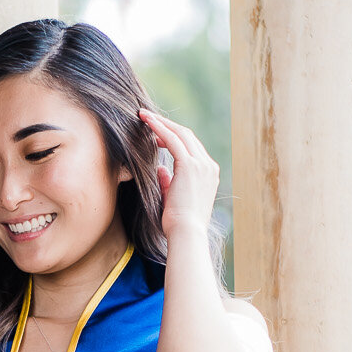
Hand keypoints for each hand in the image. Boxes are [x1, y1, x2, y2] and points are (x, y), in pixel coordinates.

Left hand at [140, 105, 219, 241]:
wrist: (186, 234)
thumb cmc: (178, 224)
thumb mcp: (173, 199)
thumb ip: (168, 182)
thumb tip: (161, 170)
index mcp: (208, 174)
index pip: (191, 148)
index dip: (172, 137)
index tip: (154, 135)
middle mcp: (208, 166)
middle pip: (187, 136)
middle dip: (166, 125)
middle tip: (147, 118)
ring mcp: (202, 165)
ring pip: (180, 133)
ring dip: (161, 123)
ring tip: (143, 116)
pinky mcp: (190, 166)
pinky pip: (172, 140)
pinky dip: (159, 128)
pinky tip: (146, 122)